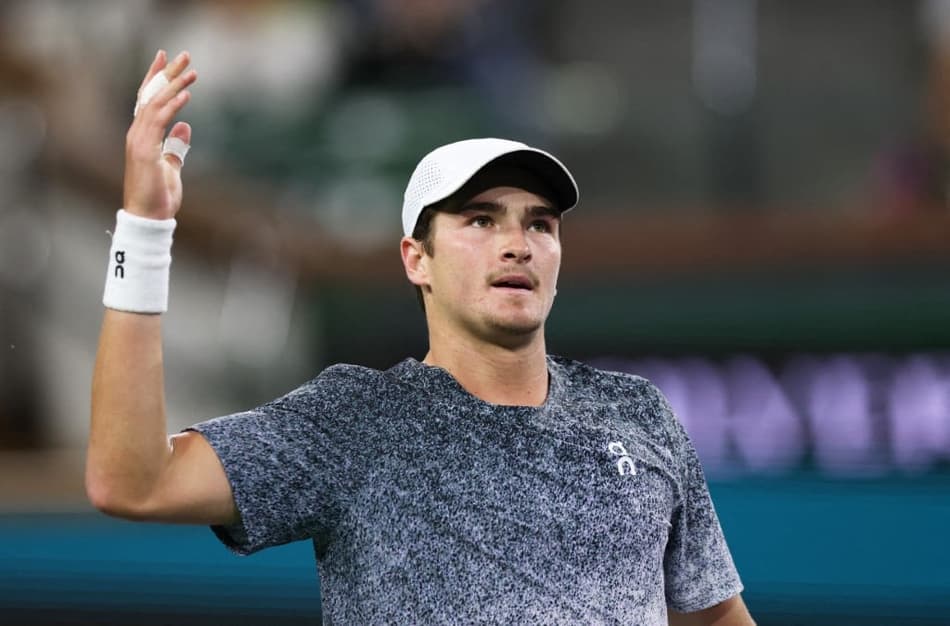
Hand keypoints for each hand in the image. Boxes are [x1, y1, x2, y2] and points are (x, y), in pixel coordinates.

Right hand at [123, 50, 196, 219]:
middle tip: (183, 55)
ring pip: (155, 105)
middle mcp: (137, 134)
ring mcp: (138, 141)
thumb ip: (176, 147)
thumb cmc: (158, 196)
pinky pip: (158, 122)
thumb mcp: (171, 167)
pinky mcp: (144, 151)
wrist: (148, 218)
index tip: (166, 59)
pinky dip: (172, 106)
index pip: (148, 100)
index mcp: (143, 136)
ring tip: (192, 72)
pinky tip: (185, 94)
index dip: (156, 78)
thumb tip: (185, 127)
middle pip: (151, 95)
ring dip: (174, 86)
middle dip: (167, 73)